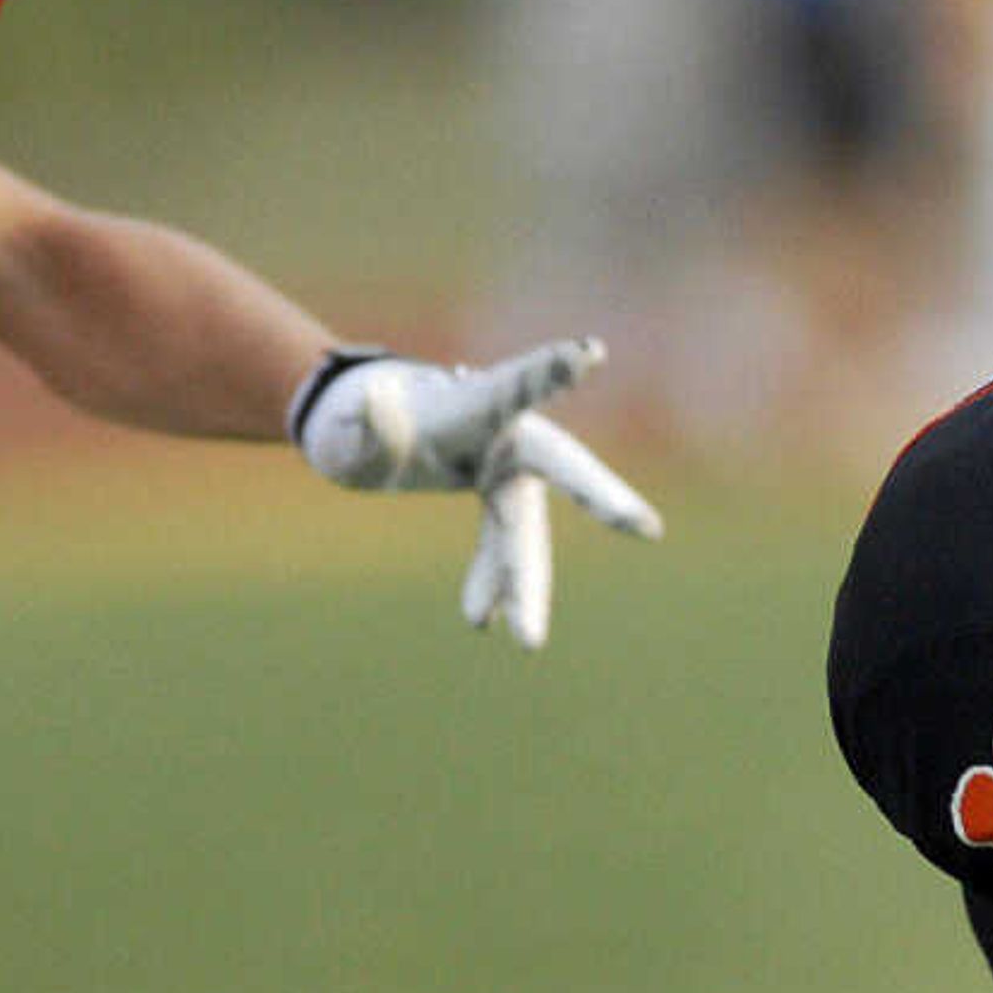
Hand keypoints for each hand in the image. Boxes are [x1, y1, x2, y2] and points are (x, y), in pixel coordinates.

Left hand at [290, 336, 664, 647]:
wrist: (368, 434)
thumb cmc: (355, 421)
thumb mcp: (347, 430)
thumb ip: (364, 425)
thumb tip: (374, 401)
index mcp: (473, 405)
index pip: (516, 386)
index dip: (552, 370)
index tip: (591, 351)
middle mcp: (506, 436)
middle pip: (563, 466)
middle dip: (602, 498)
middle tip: (646, 528)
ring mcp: (509, 472)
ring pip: (528, 531)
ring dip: (527, 584)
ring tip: (526, 642)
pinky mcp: (502, 501)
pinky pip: (507, 547)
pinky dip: (495, 583)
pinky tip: (479, 621)